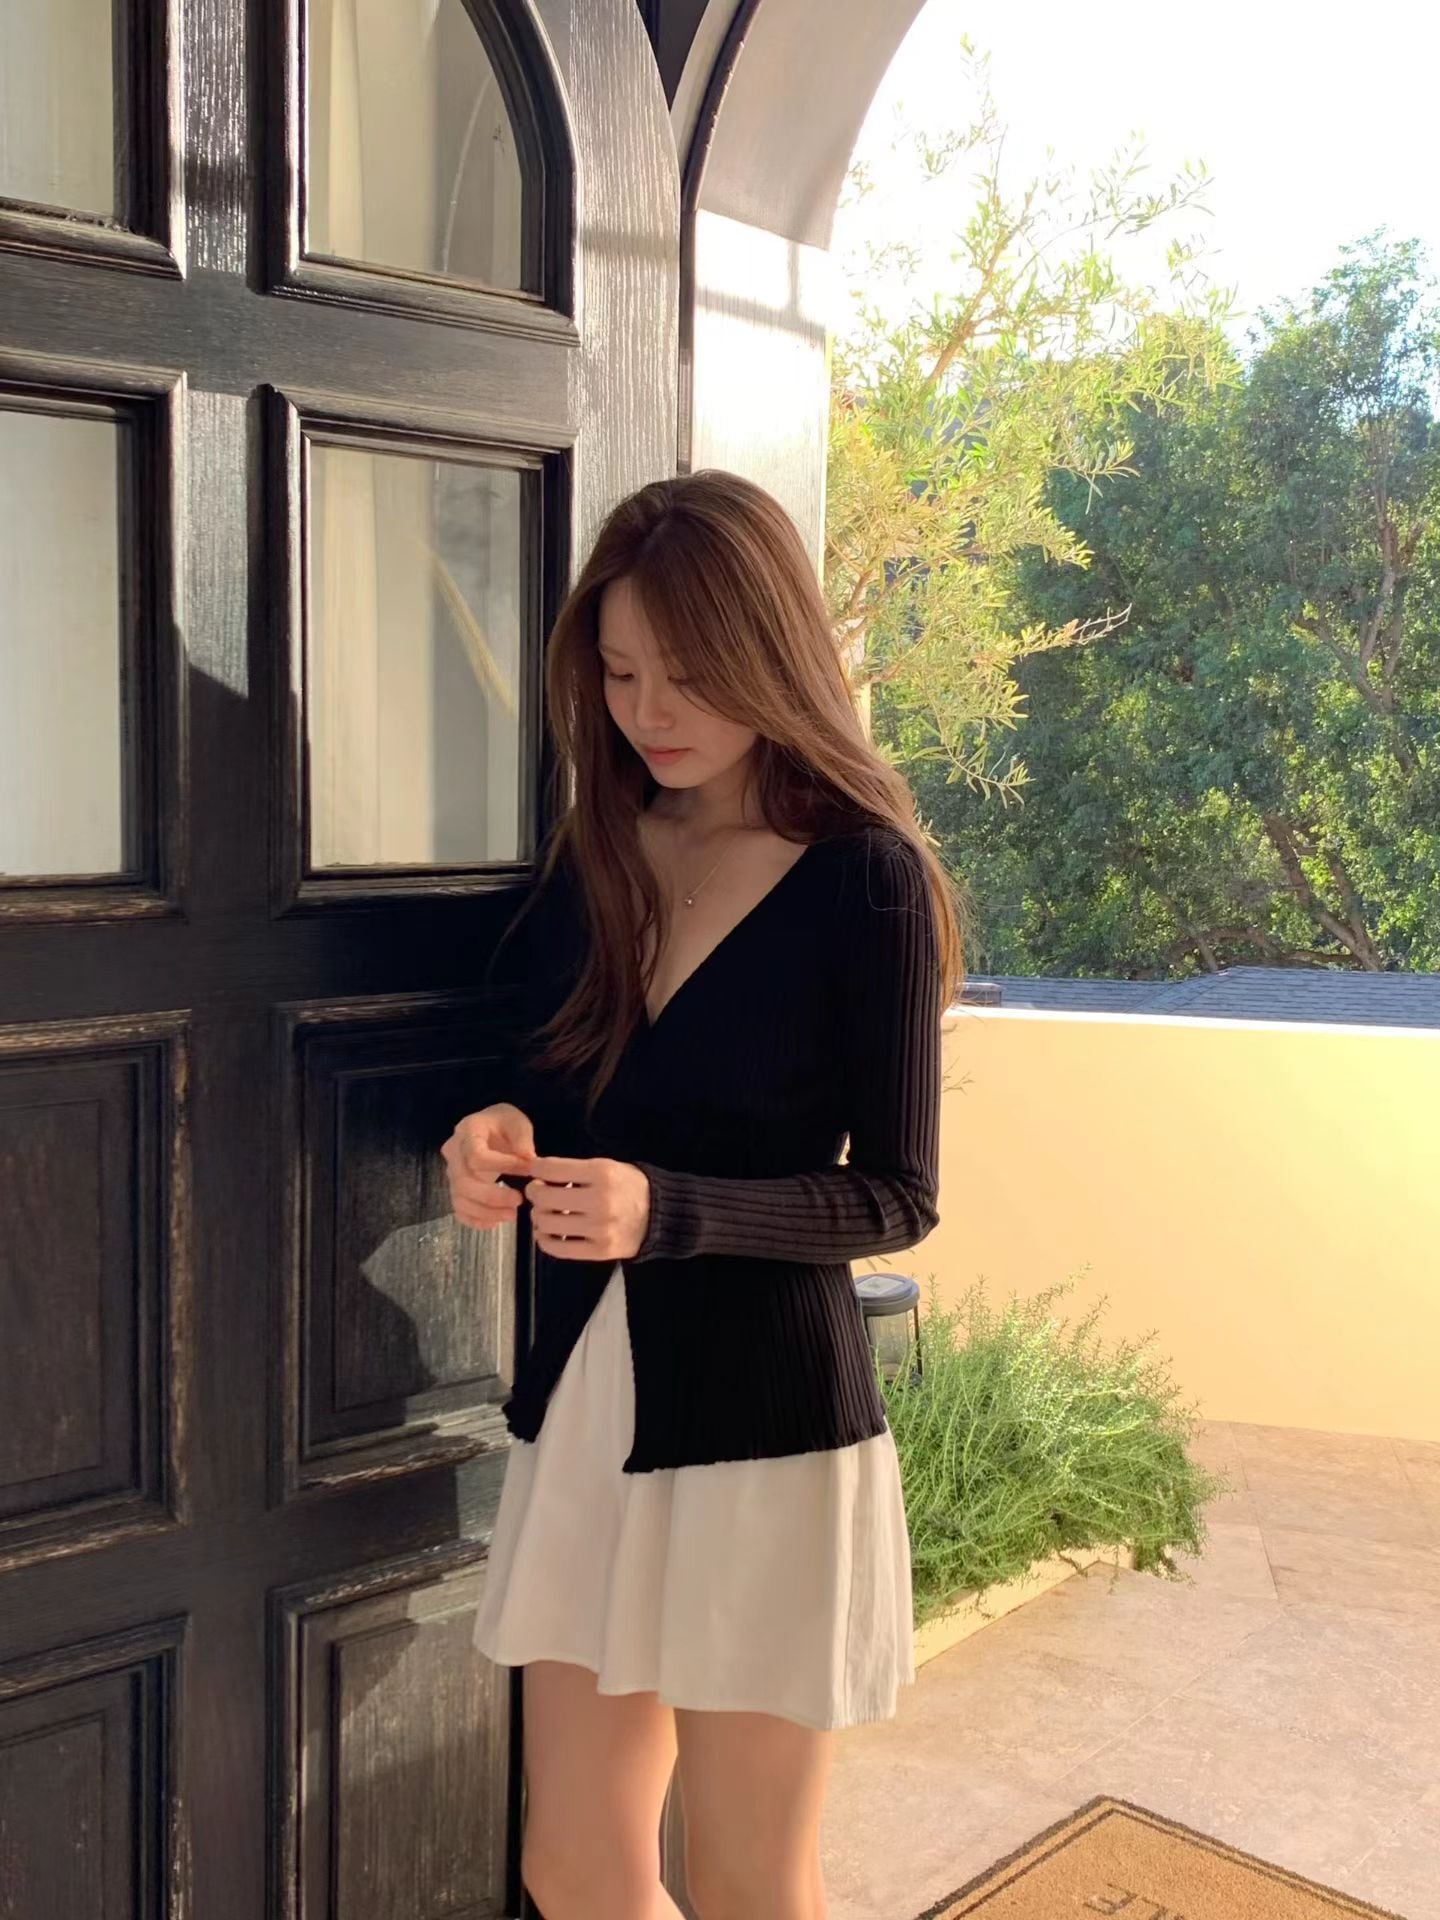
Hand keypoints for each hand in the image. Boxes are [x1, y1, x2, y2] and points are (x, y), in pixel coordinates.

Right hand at [441, 1103, 536, 1229]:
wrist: (490, 1129)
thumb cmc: (504, 1124)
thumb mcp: (517, 1122)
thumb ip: (522, 1138)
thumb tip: (529, 1159)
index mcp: (467, 1131)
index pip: (476, 1156)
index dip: (501, 1166)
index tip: (526, 1169)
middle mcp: (453, 1153)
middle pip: (463, 1182)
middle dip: (492, 1196)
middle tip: (519, 1200)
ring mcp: (452, 1173)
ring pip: (460, 1199)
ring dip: (486, 1212)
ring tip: (512, 1215)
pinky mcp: (457, 1189)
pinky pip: (459, 1210)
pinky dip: (476, 1220)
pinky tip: (496, 1222)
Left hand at [522, 1155, 651, 1260]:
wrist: (661, 1215)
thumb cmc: (628, 1187)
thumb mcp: (607, 1167)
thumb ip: (574, 1169)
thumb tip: (538, 1175)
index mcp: (602, 1173)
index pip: (552, 1169)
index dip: (535, 1169)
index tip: (535, 1172)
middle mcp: (601, 1201)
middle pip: (545, 1198)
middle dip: (534, 1193)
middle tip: (537, 1192)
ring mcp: (600, 1228)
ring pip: (548, 1224)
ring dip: (539, 1217)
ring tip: (545, 1213)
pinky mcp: (600, 1251)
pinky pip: (559, 1249)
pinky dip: (545, 1240)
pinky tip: (547, 1233)